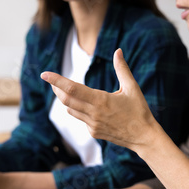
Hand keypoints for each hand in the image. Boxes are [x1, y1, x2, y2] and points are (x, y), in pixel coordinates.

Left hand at [41, 48, 161, 152]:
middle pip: (65, 100)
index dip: (56, 80)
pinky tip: (86, 106)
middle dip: (56, 89)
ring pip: (71, 109)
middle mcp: (93, 114)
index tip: (44, 74)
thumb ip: (122, 69)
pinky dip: (79, 110)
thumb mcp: (132, 88)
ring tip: (64, 90)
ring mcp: (92, 125)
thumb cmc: (139, 111)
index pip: (72, 89)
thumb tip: (118, 51)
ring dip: (65, 99)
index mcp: (101, 101)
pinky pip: (80, 118)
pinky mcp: (93, 132)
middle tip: (51, 81)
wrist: (143, 137)